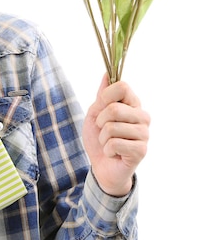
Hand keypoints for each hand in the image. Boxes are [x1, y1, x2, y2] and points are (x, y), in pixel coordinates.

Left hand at [82, 75, 149, 196]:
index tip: (100, 106)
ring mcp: (144, 133)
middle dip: (100, 121)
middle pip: (114, 108)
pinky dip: (107, 149)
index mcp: (132, 104)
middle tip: (102, 130)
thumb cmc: (99, 138)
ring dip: (102, 137)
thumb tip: (106, 74)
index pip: (122, 86)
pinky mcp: (142, 150)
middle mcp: (142, 116)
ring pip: (112, 127)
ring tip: (108, 143)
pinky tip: (113, 153)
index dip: (106, 96)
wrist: (102, 165)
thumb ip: (102, 96)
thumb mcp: (95, 114)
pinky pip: (115, 143)